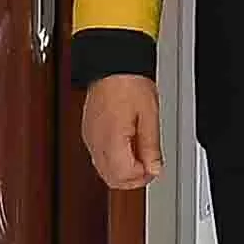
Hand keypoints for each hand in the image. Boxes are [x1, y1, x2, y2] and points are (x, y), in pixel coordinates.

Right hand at [79, 71, 163, 191]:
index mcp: (111, 138)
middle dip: (132, 179)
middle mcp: (96, 141)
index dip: (142, 176)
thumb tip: (154, 168)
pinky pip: (98, 156)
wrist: (112, 65)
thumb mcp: (149, 115)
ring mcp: (90, 138)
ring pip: (103, 170)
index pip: (124, 175)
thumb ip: (151, 146)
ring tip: (138, 153)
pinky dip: (113, 159)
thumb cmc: (129, 83)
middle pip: (111, 179)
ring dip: (122, 170)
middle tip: (148, 166)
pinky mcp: (88, 132)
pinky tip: (126, 146)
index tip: (153, 168)